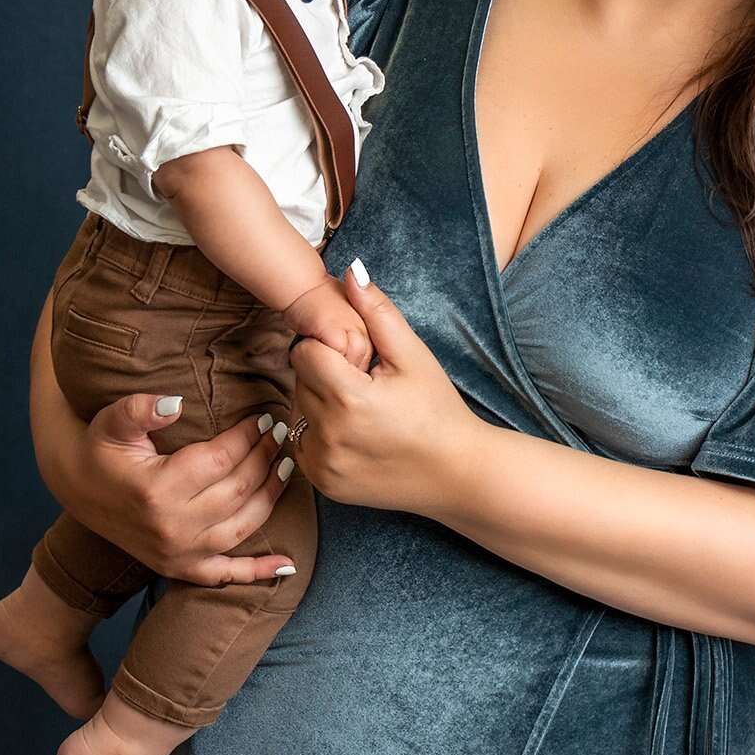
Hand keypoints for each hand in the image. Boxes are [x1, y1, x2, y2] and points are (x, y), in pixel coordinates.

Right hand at [27, 297, 295, 586]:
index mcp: (157, 489)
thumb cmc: (100, 449)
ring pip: (241, 527)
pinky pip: (225, 575)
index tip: (264, 417)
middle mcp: (172, 527)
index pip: (220, 460)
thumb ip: (141, 408)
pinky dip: (258, 572)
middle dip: (264, 459)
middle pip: (237, 491)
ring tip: (286, 467)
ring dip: (270, 497)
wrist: (77, 488)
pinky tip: (286, 565)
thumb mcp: (112, 421)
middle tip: (280, 434)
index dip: (248, 436)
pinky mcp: (179, 569)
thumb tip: (176, 402)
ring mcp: (178, 553)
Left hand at [286, 259, 483, 513]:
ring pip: (298, 410)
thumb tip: (351, 270)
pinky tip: (354, 433)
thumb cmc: (439, 410)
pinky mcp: (322, 483)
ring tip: (362, 410)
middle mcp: (329, 436)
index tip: (361, 361)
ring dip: (320, 403)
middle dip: (326, 374)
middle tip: (366, 385)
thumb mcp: (413, 355)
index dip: (332, 350)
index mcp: (349, 399)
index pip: (305, 352)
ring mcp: (323, 464)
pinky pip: (302, 441)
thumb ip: (377, 312)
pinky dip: (320, 433)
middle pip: (300, 380)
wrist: (456, 473)